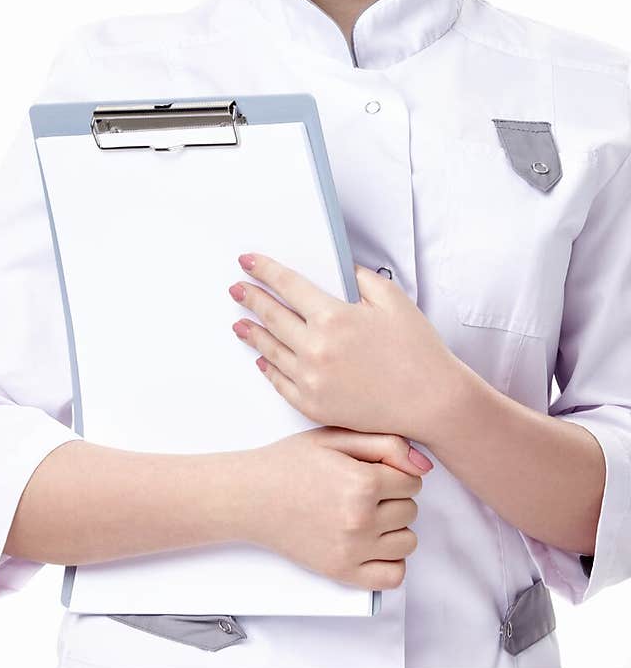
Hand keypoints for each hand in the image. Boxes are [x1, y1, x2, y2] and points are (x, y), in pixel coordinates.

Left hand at [229, 252, 460, 443]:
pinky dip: (268, 367)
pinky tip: (263, 358)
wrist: (431, 401)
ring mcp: (312, 380)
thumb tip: (339, 268)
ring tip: (239, 323)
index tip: (248, 262)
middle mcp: (316, 348)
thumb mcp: (391, 299)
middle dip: (251, 298)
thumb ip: (360, 278)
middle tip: (237, 288)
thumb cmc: (416, 351)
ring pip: (271, 349)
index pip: (287, 285)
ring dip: (252, 332)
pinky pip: (281, 382)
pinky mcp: (315, 405)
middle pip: (272, 316)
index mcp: (333, 317)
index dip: (264, 270)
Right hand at [243, 426, 425, 590]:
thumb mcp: (335, 437)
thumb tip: (424, 466)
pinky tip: (370, 543)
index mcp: (362, 482)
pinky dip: (389, 561)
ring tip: (366, 515)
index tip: (375, 471)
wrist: (250, 496)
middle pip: (410, 511)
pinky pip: (393, 576)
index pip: (413, 482)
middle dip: (393, 498)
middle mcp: (361, 520)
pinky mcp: (342, 573)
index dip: (396, 473)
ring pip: (407, 542)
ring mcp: (352, 550)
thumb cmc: (289, 463)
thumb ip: (384, 444)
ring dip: (394, 528)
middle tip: (364, 490)